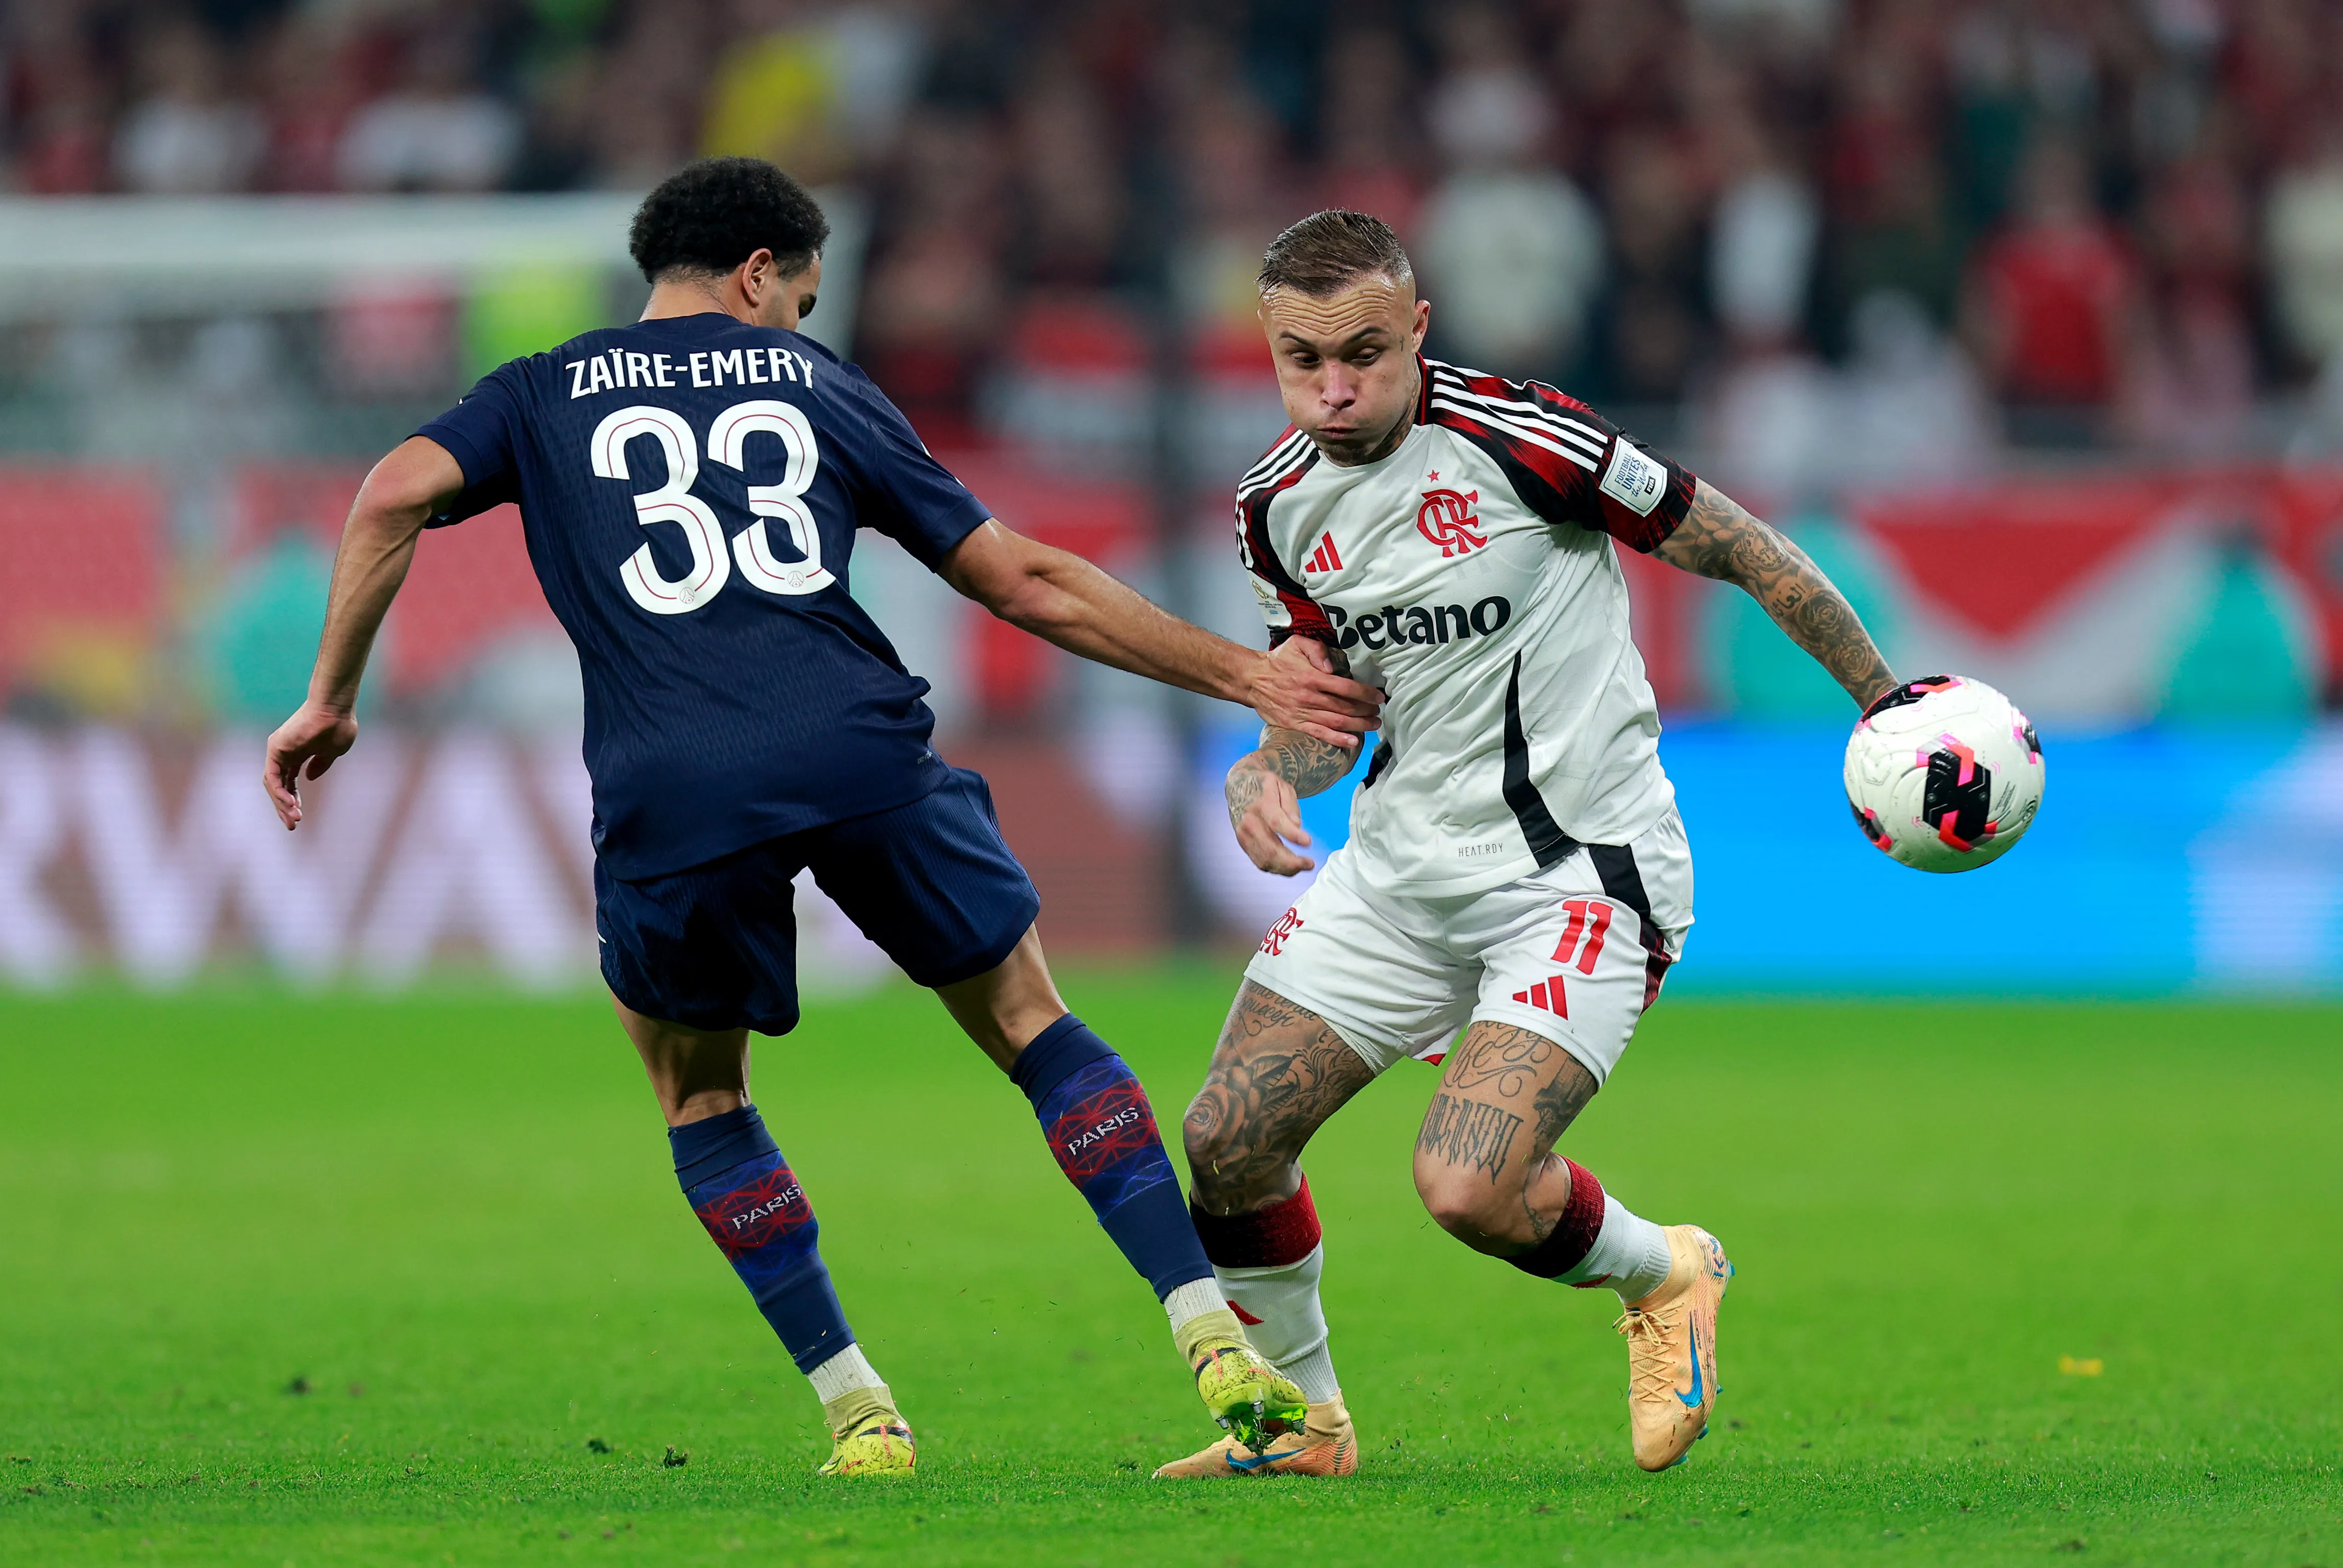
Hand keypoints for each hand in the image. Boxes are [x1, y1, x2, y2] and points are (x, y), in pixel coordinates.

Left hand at [263, 701, 358, 829]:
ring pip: (274, 784)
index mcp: (298, 754)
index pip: (289, 782)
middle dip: (285, 807)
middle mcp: (284, 753)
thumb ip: (321, 765)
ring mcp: (278, 750)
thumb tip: (310, 778)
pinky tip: (291, 804)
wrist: (336, 709)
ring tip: (295, 818)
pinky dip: (280, 792)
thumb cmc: (339, 726)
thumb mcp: (334, 752)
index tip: (300, 817)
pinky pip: (273, 776)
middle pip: (279, 786)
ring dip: (283, 803)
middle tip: (293, 825)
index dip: (293, 800)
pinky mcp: (276, 749)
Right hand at [1226, 755, 1313, 875]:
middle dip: (1292, 861)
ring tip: (1303, 866)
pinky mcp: (1243, 843)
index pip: (1276, 822)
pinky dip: (1276, 868)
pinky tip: (1289, 867)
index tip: (1308, 842)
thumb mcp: (1282, 786)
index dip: (1292, 834)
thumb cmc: (1264, 786)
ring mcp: (1244, 835)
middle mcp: (1249, 821)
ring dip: (1285, 869)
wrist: (1239, 786)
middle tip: (1310, 864)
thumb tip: (1296, 826)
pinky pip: (1259, 861)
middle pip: (1269, 848)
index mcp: (1261, 803)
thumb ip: (1290, 806)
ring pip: (1265, 859)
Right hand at [1244, 636, 1380, 750]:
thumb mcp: (1297, 644)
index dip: (1366, 693)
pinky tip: (1353, 741)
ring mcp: (1302, 713)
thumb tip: (1332, 666)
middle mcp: (1309, 697)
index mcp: (1312, 677)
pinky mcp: (1295, 724)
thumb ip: (1317, 651)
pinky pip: (1320, 734)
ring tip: (1373, 725)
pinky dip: (1338, 740)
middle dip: (1366, 710)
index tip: (1379, 696)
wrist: (1252, 679)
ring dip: (1358, 725)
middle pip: (1345, 707)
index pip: (1346, 688)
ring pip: (1337, 722)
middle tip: (1378, 711)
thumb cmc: (1278, 661)